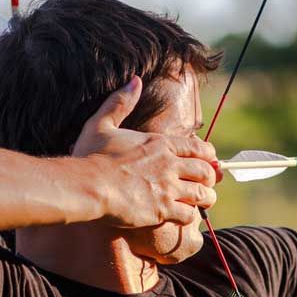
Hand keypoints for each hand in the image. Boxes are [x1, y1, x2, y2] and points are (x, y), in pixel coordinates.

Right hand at [71, 77, 217, 228]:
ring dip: (205, 198)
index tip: (208, 161)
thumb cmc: (91, 156)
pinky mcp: (162, 210)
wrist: (86, 186)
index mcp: (160, 144)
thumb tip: (135, 80)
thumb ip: (120, 102)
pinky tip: (183, 215)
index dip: (208, 156)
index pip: (199, 148)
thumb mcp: (101, 124)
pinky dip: (189, 216)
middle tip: (206, 184)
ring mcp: (168, 188)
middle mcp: (169, 165)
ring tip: (202, 202)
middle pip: (206, 171)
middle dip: (209, 178)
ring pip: (203, 194)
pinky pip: (188, 215)